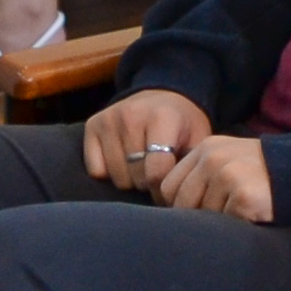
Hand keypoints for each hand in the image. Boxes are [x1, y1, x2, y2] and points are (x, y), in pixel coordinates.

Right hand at [85, 88, 215, 190]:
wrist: (161, 95)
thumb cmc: (182, 124)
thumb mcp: (198, 138)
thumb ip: (191, 165)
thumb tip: (180, 196)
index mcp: (163, 117)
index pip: (156, 172)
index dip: (164, 190)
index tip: (169, 189)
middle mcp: (132, 116)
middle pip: (136, 177)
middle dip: (148, 183)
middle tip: (156, 172)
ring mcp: (109, 120)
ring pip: (117, 177)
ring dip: (130, 180)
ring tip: (141, 166)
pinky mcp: (92, 125)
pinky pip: (96, 170)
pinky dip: (109, 173)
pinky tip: (123, 161)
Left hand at [156, 136, 274, 221]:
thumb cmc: (264, 174)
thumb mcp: (230, 161)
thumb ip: (202, 176)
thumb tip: (173, 208)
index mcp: (206, 148)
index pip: (168, 186)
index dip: (178, 205)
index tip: (196, 214)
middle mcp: (212, 158)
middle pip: (181, 204)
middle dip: (198, 217)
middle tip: (224, 217)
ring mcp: (227, 175)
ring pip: (203, 216)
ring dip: (221, 223)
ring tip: (242, 213)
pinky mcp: (242, 194)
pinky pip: (225, 224)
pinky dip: (238, 227)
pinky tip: (253, 216)